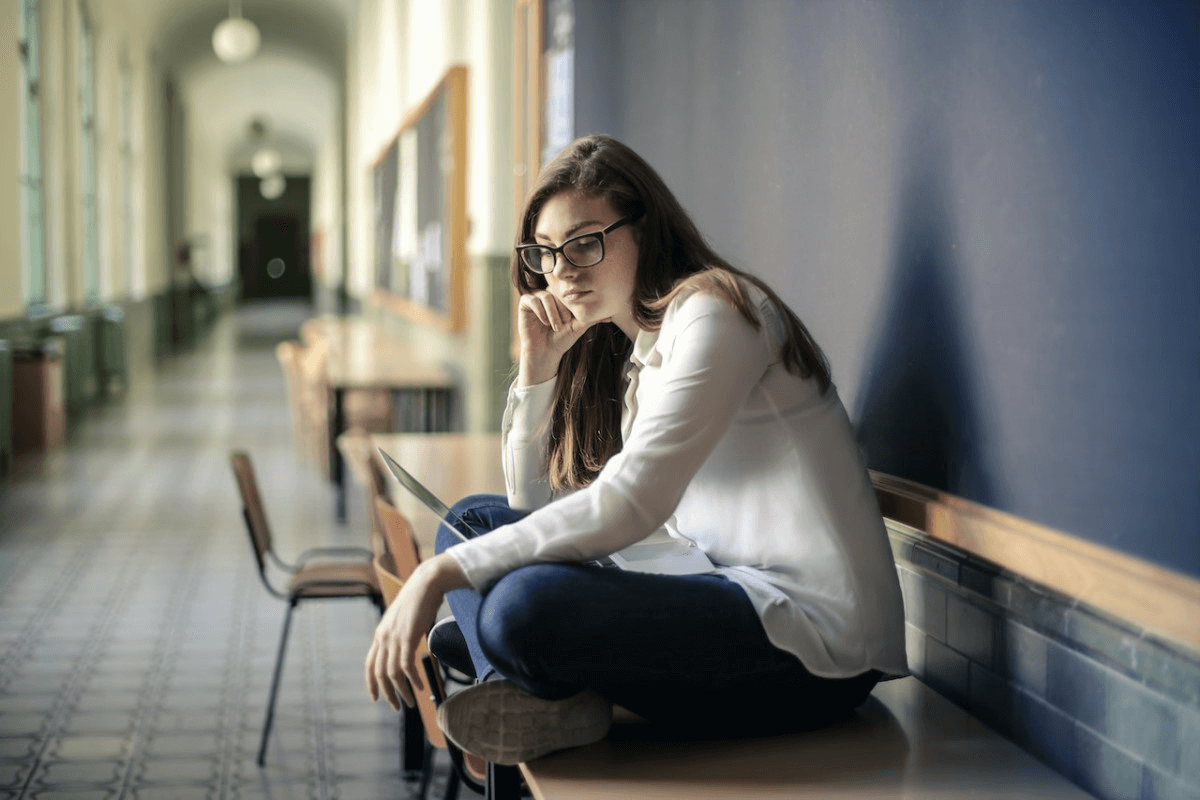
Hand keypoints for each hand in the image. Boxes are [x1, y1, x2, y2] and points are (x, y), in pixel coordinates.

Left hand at [365, 554, 468, 710]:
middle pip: (380, 673)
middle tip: (397, 707)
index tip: (375, 698)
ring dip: (401, 691)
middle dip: (387, 693)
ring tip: (411, 702)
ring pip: (392, 673)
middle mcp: (383, 637)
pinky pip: (407, 666)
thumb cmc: (419, 599)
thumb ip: (400, 633)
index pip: (370, 664)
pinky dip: (413, 680)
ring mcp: (394, 637)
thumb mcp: (404, 619)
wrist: (427, 582)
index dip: (371, 683)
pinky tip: (420, 686)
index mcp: (380, 633)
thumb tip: (405, 646)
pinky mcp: (408, 636)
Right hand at [517, 290, 592, 385]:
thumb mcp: (579, 326)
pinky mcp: (524, 303)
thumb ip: (592, 318)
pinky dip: (540, 311)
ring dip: (553, 313)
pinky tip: (544, 323)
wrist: (546, 352)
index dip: (571, 305)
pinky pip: (532, 299)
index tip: (572, 321)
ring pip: (546, 296)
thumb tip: (610, 315)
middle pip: (557, 292)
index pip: (568, 292)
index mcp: (561, 298)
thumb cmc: (562, 340)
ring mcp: (536, 298)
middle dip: (562, 310)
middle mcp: (548, 295)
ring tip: (555, 327)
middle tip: (564, 324)